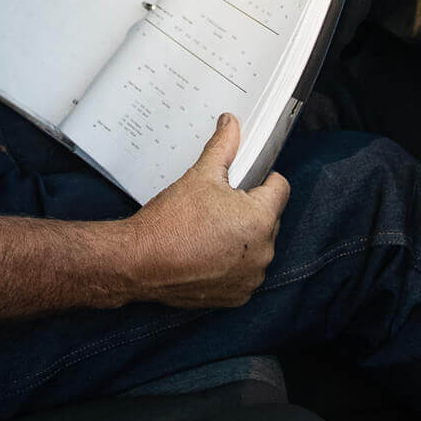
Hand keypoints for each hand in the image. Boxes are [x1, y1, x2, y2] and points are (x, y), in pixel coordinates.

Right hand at [123, 114, 291, 307]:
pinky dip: (232, 263)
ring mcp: (251, 278)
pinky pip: (245, 272)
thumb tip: (231, 123)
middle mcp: (263, 252)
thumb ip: (223, 147)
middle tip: (220, 204)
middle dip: (250, 209)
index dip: (264, 178)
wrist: (139, 262)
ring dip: (243, 237)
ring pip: (258, 246)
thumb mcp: (199, 176)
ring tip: (211, 229)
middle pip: (270, 218)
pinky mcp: (237, 296)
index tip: (248, 179)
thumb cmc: (170, 222)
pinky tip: (208, 252)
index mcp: (260, 219)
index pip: (280, 189)